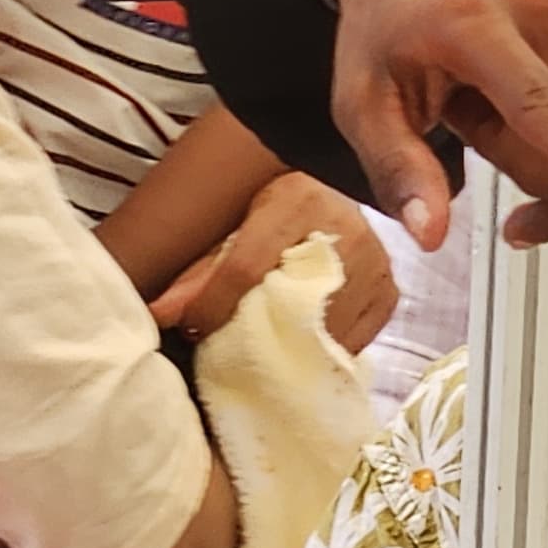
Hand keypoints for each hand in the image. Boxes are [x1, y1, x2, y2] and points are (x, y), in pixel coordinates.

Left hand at [151, 174, 396, 349]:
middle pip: (291, 303)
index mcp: (297, 199)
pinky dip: (328, 351)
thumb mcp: (234, 227)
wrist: (330, 194)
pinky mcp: (390, 291)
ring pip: (326, 327)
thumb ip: (197, 272)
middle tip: (229, 348)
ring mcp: (375, 262)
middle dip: (254, 334)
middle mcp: (345, 227)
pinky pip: (357, 338)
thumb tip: (158, 315)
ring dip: (293, 348)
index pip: (248, 265)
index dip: (214, 304)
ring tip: (265, 353)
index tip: (194, 329)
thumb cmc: (274, 210)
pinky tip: (306, 349)